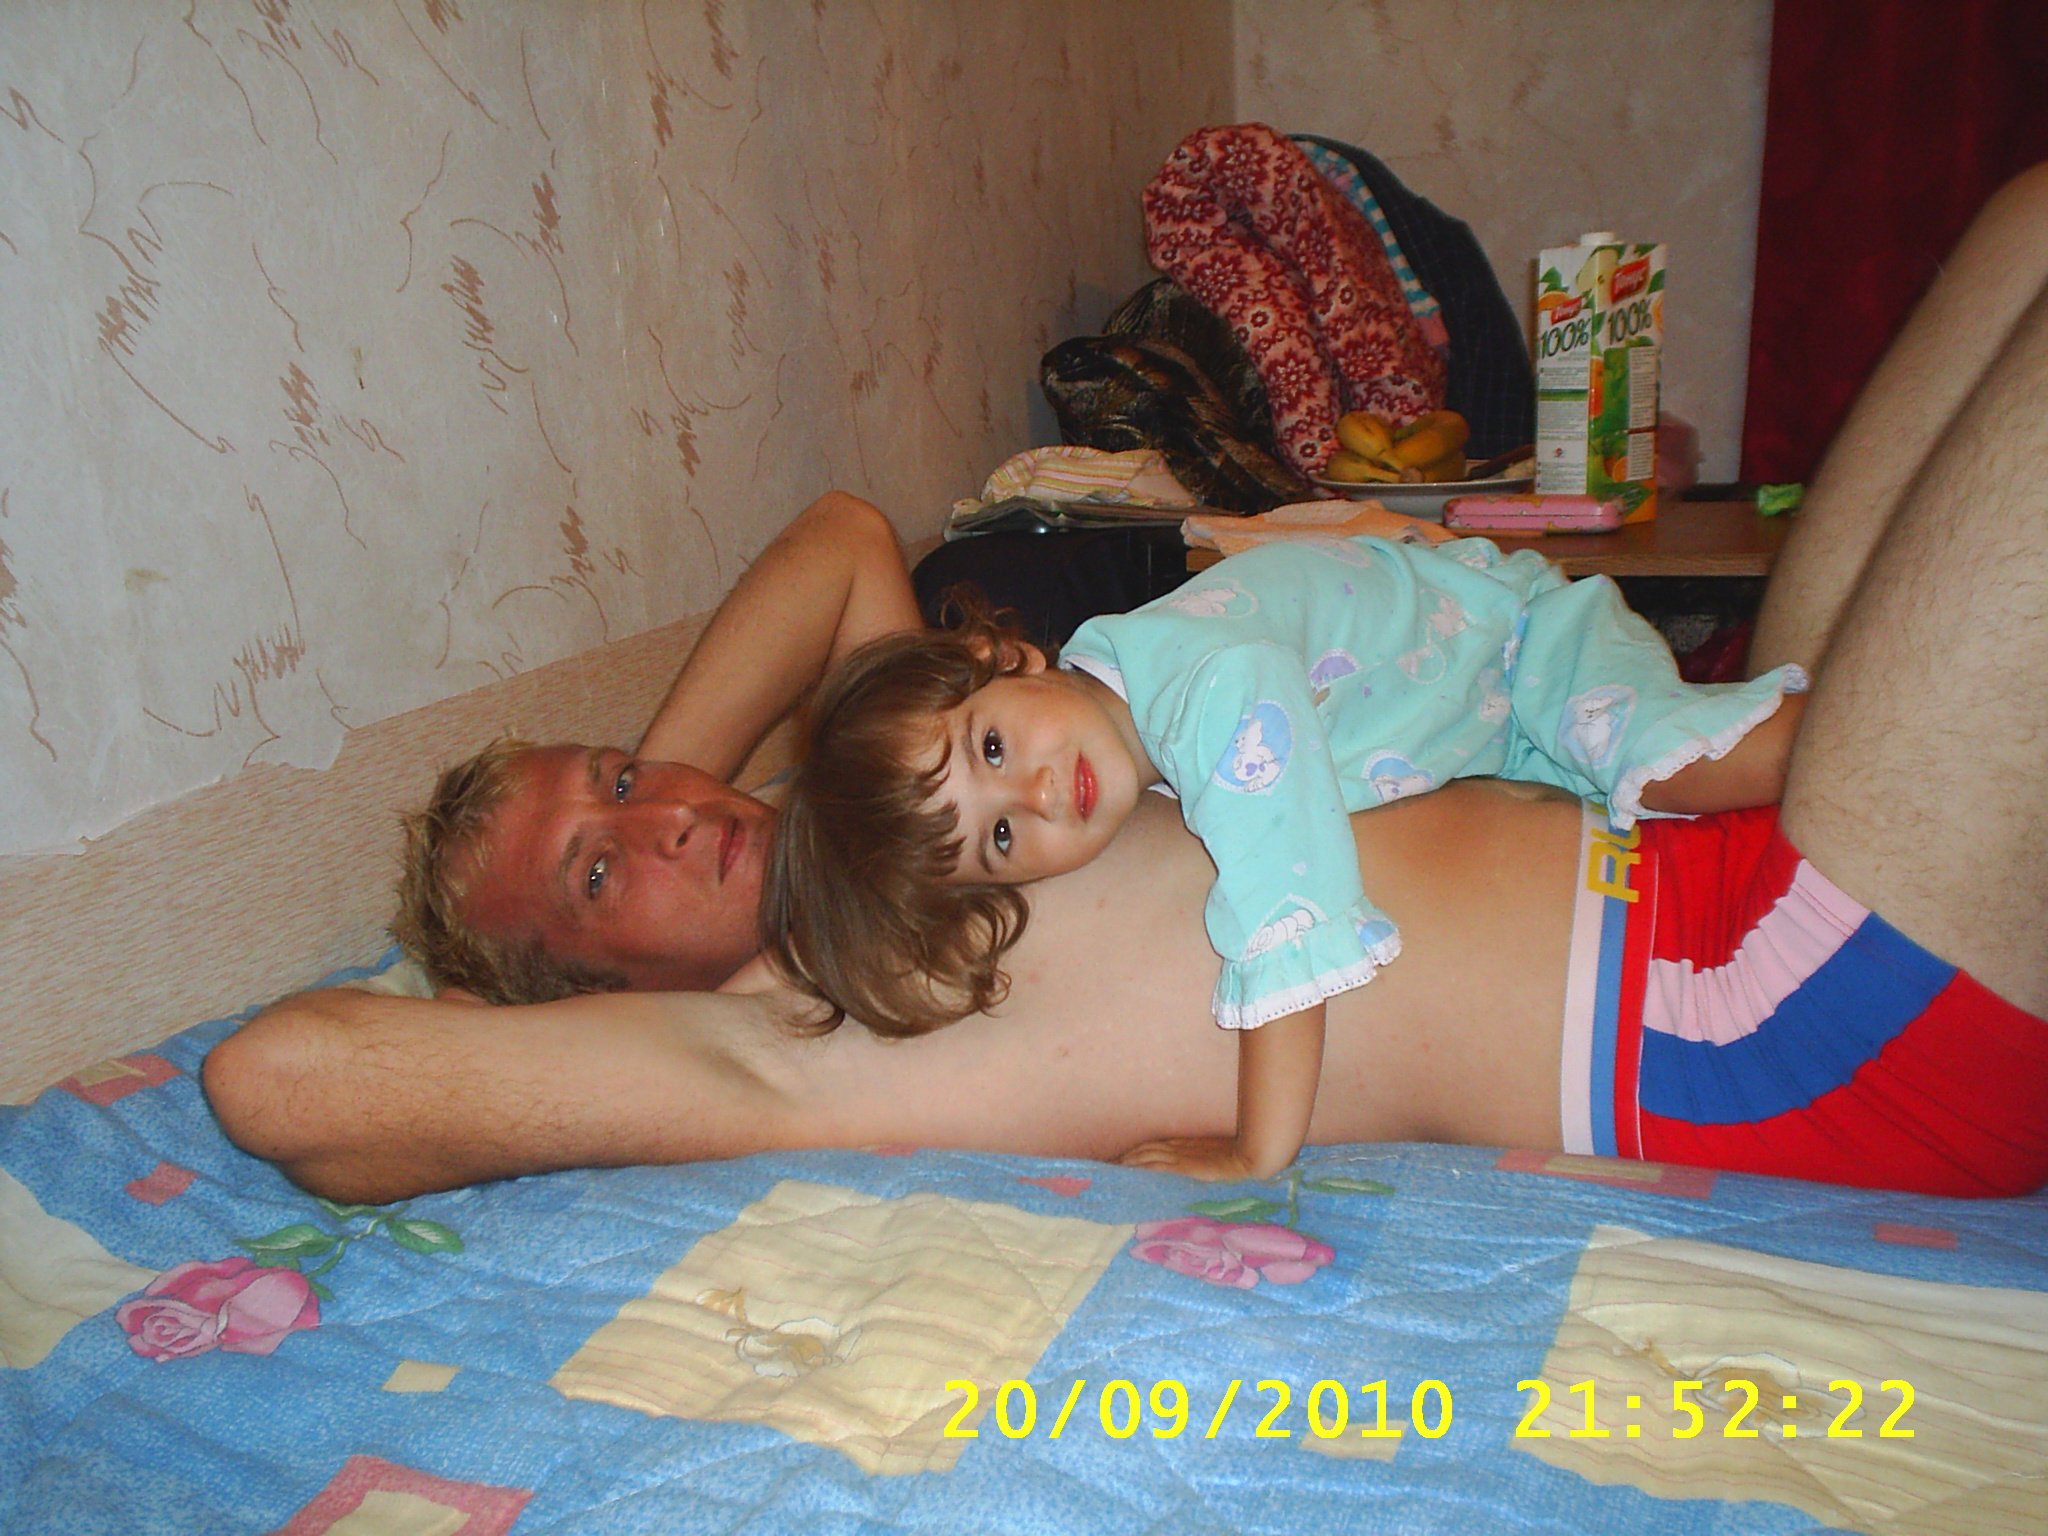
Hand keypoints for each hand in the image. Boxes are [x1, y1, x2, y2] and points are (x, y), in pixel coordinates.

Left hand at [1117, 1136, 1261, 1181]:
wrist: (1247, 1160)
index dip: (1138, 1150)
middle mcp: (1179, 1148)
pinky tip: (1129, 1171)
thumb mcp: (1216, 1155)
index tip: (1124, 1156)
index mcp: (1186, 1144)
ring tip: (1114, 1167)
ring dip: (1129, 1160)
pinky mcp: (1183, 1167)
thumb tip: (1196, 1165)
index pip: (1156, 1145)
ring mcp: (1180, 1157)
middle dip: (1128, 1155)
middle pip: (1147, 1148)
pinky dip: (1141, 1167)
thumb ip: (1202, 1158)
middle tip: (1111, 1162)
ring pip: (1147, 1155)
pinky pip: (1156, 1166)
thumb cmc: (1237, 1158)